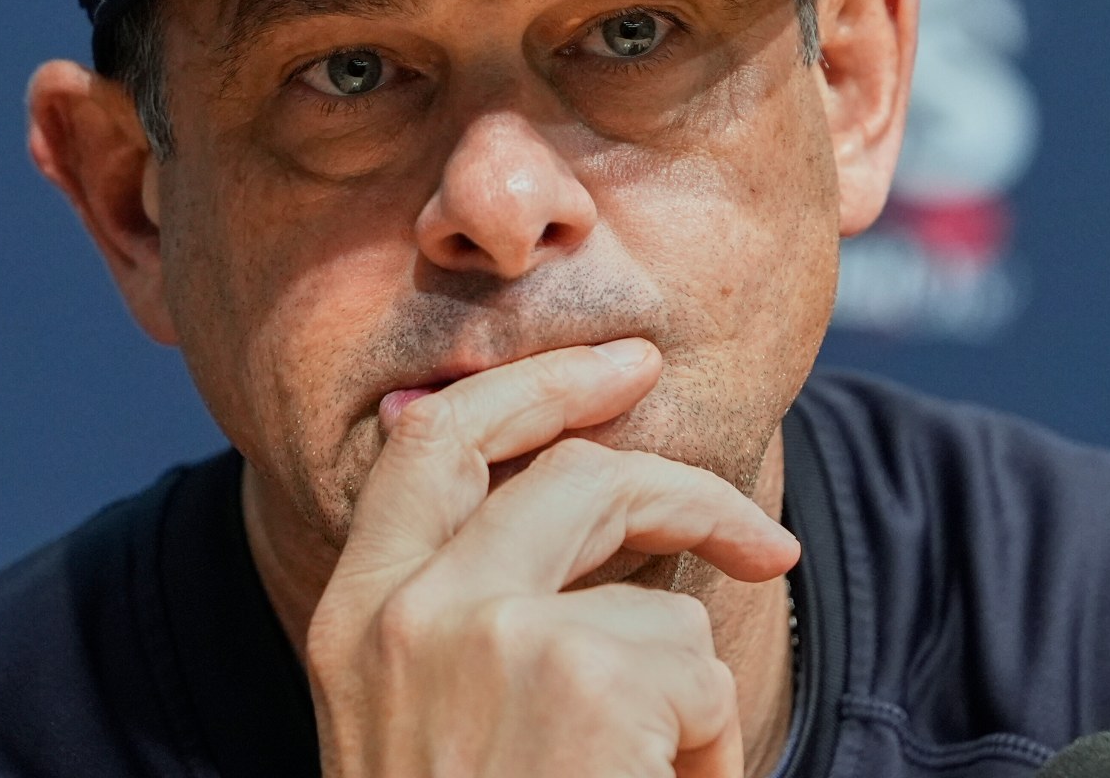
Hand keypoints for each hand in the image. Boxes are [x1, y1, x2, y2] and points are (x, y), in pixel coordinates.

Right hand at [304, 340, 800, 777]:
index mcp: (353, 622)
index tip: (614, 370)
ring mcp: (489, 633)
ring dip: (690, 692)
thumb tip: (582, 497)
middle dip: (675, 483)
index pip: (431, 443)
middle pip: (564, 472)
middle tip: (756, 524)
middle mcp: (406, 610)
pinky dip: (709, 750)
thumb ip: (461, 622)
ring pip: (652, 593)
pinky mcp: (582, 676)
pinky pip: (698, 668)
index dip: (531, 388)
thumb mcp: (421, 729)